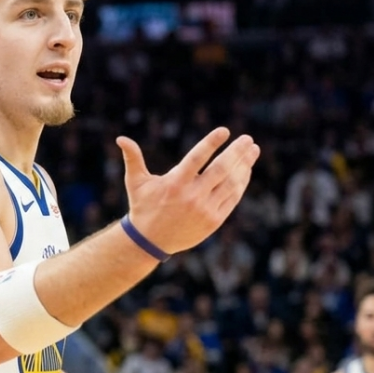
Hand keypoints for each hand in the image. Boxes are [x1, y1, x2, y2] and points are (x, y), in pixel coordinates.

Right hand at [117, 128, 259, 255]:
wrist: (150, 241)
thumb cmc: (143, 206)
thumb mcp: (136, 182)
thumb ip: (133, 158)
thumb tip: (121, 138)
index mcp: (175, 183)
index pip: (197, 158)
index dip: (211, 143)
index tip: (225, 131)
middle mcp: (192, 196)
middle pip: (221, 169)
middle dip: (237, 152)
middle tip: (247, 139)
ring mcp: (205, 209)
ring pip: (231, 183)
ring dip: (244, 166)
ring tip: (252, 151)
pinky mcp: (214, 220)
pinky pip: (232, 198)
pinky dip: (241, 183)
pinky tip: (246, 170)